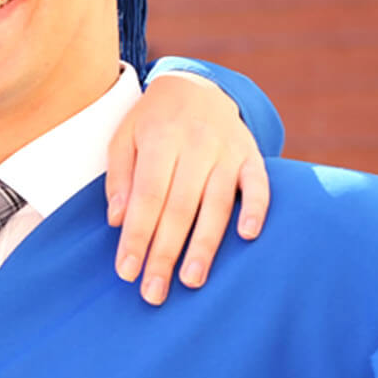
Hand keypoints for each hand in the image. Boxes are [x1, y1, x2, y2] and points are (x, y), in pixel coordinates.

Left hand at [106, 73, 270, 305]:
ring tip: (191, 280)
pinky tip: (248, 237)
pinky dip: (255, 208)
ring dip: (205, 245)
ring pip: (217, 203)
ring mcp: (227, 150)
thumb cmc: (152, 122)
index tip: (126, 271)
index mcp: (159, 139)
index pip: (146, 196)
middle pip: (179, 207)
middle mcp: (195, 145)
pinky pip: (259, 184)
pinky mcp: (252, 155)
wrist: (196, 86)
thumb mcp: (124, 137)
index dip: (136, 235)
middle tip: (153, 292)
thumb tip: (118, 220)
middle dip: (165, 252)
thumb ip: (119, 177)